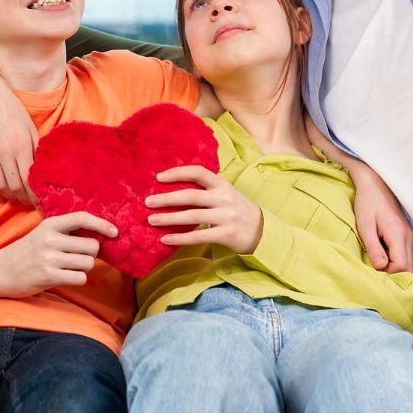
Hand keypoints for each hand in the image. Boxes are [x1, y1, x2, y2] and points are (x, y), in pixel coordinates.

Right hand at [0, 62, 38, 204]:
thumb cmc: (14, 110)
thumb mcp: (31, 128)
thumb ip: (36, 150)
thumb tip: (43, 172)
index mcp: (21, 145)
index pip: (29, 179)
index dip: (37, 195)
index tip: (43, 202)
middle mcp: (4, 153)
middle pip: (15, 187)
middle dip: (26, 199)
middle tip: (33, 202)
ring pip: (0, 187)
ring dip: (11, 196)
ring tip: (20, 197)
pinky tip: (4, 188)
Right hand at [0, 212, 117, 297]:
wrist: (0, 271)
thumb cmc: (26, 252)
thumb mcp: (43, 234)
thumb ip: (65, 232)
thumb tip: (99, 235)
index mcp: (50, 224)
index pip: (82, 218)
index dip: (102, 224)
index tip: (115, 232)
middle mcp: (51, 239)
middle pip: (92, 246)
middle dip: (90, 254)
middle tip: (78, 257)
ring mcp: (50, 258)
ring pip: (88, 263)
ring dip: (83, 268)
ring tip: (68, 268)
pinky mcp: (49, 276)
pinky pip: (80, 278)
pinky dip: (77, 279)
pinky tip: (64, 277)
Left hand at [145, 165, 262, 253]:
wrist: (264, 232)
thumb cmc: (238, 211)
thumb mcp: (227, 194)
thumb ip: (207, 191)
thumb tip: (174, 189)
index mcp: (222, 185)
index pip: (198, 172)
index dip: (178, 173)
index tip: (159, 177)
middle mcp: (224, 198)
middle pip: (191, 196)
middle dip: (167, 198)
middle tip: (148, 201)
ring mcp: (226, 216)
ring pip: (192, 216)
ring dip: (169, 218)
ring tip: (151, 220)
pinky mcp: (227, 234)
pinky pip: (199, 236)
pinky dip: (180, 238)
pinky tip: (165, 239)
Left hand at [350, 163, 412, 273]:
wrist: (375, 186)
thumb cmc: (367, 205)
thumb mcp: (365, 226)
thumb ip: (373, 247)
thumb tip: (381, 267)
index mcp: (398, 234)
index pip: (401, 265)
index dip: (389, 273)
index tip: (375, 268)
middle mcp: (409, 236)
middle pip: (411, 268)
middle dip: (395, 274)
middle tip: (379, 269)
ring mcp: (412, 235)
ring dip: (401, 269)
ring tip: (384, 265)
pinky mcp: (411, 235)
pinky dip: (406, 263)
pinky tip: (391, 259)